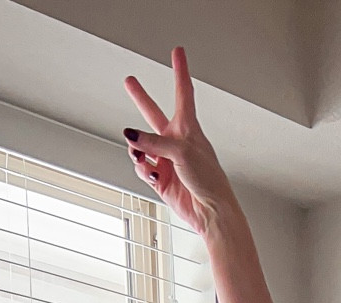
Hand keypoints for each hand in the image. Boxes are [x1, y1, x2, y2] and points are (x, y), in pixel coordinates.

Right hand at [123, 47, 235, 237]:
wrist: (210, 212)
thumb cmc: (208, 180)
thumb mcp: (181, 152)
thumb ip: (153, 142)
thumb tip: (130, 136)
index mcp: (188, 128)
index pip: (183, 92)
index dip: (180, 70)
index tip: (178, 52)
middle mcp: (176, 141)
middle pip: (154, 114)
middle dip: (140, 98)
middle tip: (130, 81)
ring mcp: (167, 160)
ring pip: (141, 146)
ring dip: (138, 150)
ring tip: (143, 157)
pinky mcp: (161, 179)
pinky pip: (142, 168)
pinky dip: (143, 170)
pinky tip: (151, 174)